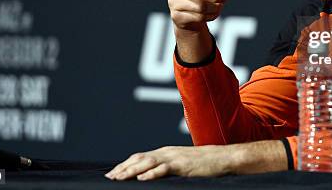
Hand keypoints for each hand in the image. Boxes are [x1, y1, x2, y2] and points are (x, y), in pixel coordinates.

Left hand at [105, 141, 286, 180]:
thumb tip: (151, 176)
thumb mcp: (181, 164)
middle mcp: (166, 152)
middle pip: (139, 159)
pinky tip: (142, 178)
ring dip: (131, 171)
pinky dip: (152, 173)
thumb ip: (166, 167)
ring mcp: (174, 157)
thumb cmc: (202, 164)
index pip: (139, 157)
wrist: (222, 158)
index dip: (125, 164)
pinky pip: (164, 169)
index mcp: (165, 152)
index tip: (112, 173)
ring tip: (119, 178)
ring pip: (147, 163)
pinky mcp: (182, 165)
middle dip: (122, 168)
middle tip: (109, 177)